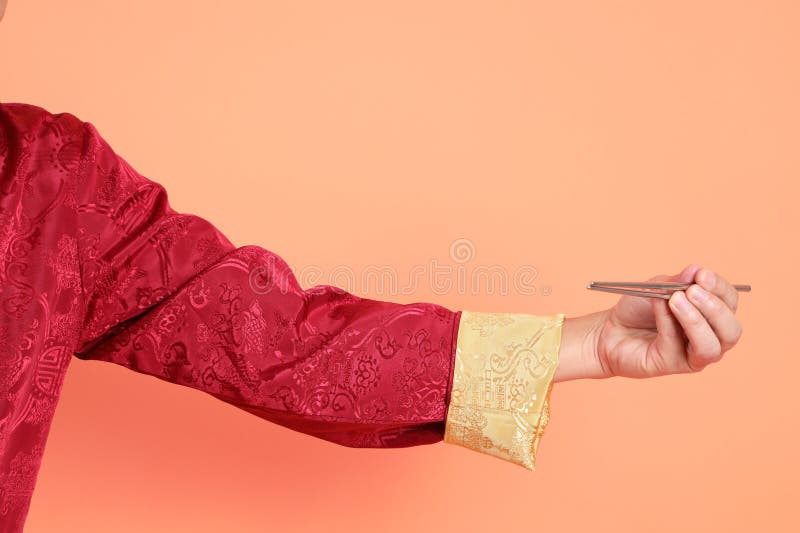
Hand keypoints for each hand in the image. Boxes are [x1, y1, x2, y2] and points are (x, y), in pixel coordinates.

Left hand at [593, 264, 743, 378]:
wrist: (610, 329)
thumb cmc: (639, 309)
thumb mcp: (659, 287)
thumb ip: (679, 281)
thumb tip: (697, 270)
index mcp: (712, 315)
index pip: (729, 302)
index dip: (719, 288)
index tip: (702, 274)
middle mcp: (710, 338)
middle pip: (731, 330)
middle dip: (714, 308)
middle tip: (692, 290)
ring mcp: (693, 356)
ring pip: (711, 346)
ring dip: (696, 321)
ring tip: (676, 300)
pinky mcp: (672, 364)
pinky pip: (676, 345)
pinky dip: (668, 322)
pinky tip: (660, 306)